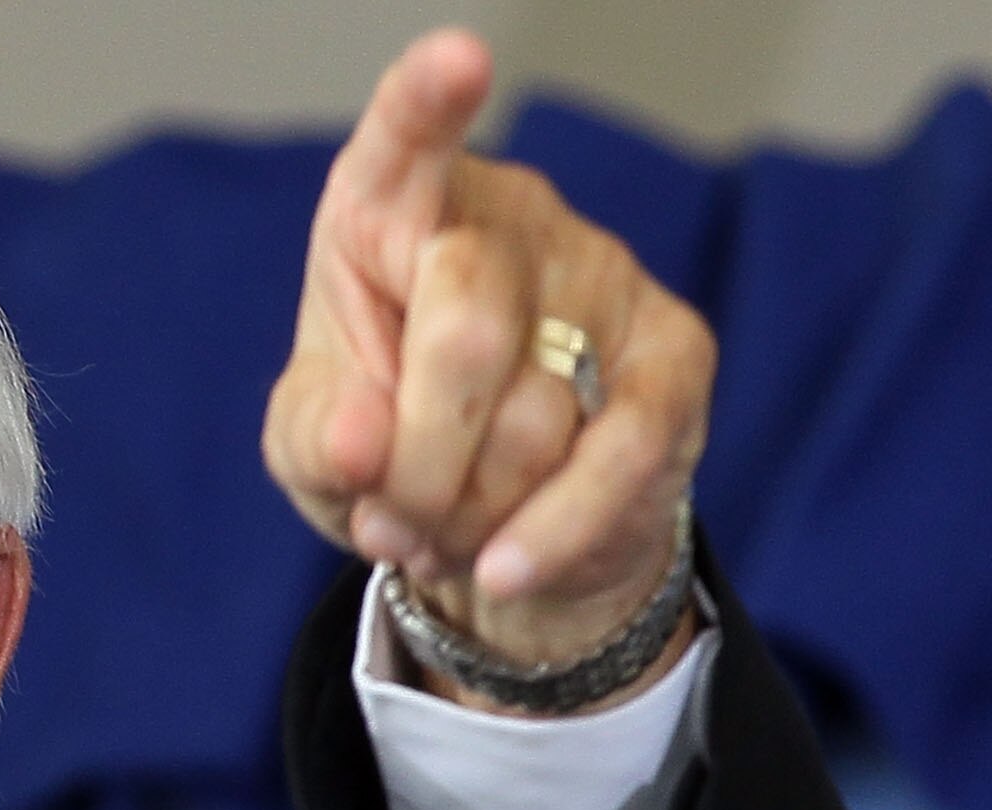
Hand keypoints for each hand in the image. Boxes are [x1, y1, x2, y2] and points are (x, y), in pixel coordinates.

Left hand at [263, 31, 713, 696]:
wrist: (496, 531)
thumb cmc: (390, 452)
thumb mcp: (317, 452)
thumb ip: (317, 438)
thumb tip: (363, 440)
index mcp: (390, 212)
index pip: (404, 143)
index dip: (426, 103)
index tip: (457, 60)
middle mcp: (506, 219)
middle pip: (465, 330)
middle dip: (418, 461)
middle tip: (392, 518)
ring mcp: (599, 275)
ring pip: (533, 416)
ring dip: (471, 511)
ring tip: (444, 528)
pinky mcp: (674, 353)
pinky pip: (617, 454)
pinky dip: (550, 531)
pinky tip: (505, 566)